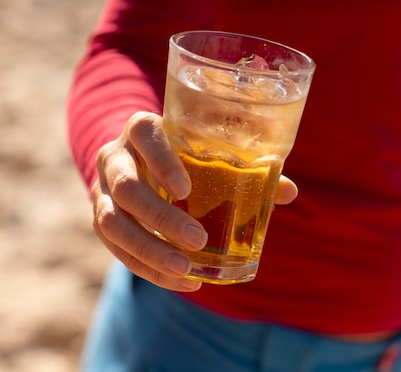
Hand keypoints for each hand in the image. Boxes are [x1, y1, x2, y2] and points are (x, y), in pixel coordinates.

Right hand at [91, 111, 297, 291]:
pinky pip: (116, 248)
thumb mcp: (206, 151)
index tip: (186, 189)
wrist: (138, 158)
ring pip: (112, 223)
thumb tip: (289, 192)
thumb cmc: (185, 153)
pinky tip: (181, 280)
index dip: (161, 161)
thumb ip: (246, 168)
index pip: (145, 135)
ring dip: (150, 251)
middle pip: (127, 188)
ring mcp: (101, 190)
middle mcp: (114, 157)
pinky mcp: (100, 219)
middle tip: (199, 240)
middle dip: (161, 218)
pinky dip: (148, 268)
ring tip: (186, 269)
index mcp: (142, 130)